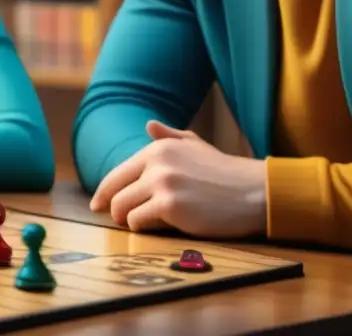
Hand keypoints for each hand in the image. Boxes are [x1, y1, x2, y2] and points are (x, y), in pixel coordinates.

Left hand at [88, 120, 266, 237]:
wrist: (255, 191)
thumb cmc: (225, 172)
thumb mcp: (196, 145)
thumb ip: (169, 136)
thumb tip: (149, 124)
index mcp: (158, 148)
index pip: (118, 172)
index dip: (104, 191)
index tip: (97, 205)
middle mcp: (156, 162)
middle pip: (116, 192)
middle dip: (115, 209)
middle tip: (120, 219)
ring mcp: (162, 183)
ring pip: (123, 208)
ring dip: (130, 219)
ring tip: (145, 222)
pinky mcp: (170, 206)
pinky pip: (138, 221)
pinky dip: (143, 227)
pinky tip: (159, 226)